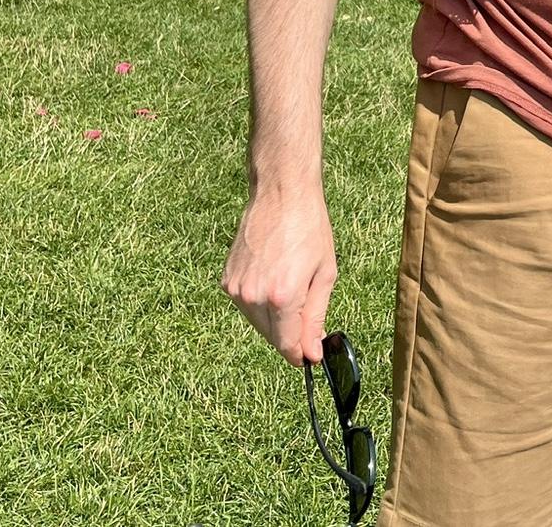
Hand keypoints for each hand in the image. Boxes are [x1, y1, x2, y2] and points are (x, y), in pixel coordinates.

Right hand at [222, 190, 336, 365]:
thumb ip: (316, 317)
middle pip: (272, 336)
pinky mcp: (226, 280)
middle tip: (306, 310)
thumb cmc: (310, 229)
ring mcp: (237, 289)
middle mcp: (254, 297)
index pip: (287, 345)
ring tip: (290, 283)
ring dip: (274, 317)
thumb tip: (312, 353)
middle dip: (290, 334)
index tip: (310, 356)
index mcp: (282, 297)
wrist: (281, 195)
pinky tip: (273, 275)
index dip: (300, 354)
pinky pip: (245, 304)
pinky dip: (259, 300)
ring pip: (257, 322)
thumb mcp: (325, 273)